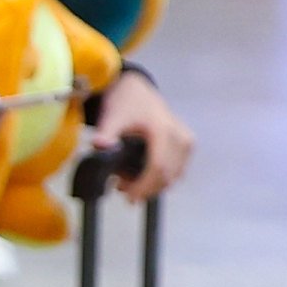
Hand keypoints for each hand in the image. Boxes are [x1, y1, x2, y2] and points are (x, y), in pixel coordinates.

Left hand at [91, 73, 196, 202]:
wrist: (138, 89)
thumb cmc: (125, 102)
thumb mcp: (112, 116)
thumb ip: (106, 132)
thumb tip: (99, 145)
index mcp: (163, 131)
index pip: (158, 167)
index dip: (144, 186)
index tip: (129, 197)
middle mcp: (180, 137)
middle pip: (168, 175)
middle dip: (147, 189)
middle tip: (123, 190)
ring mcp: (187, 141)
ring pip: (175, 175)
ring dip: (155, 185)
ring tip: (130, 182)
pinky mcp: (188, 144)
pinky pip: (178, 169)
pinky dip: (163, 177)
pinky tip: (144, 176)